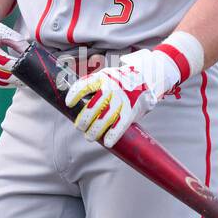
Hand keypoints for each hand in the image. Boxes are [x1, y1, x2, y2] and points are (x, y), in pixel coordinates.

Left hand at [65, 47, 180, 148]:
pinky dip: (112, 135)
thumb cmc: (122, 79)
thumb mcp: (108, 75)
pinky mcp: (131, 110)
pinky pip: (120, 125)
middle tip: (79, 126)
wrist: (148, 75)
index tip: (69, 104)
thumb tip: (74, 98)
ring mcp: (122, 99)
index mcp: (103, 77)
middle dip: (83, 120)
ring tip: (89, 136)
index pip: (84, 86)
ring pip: (103, 119)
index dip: (74, 95)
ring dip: (94, 131)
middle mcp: (112, 87)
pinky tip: (106, 142)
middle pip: (92, 108)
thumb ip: (93, 84)